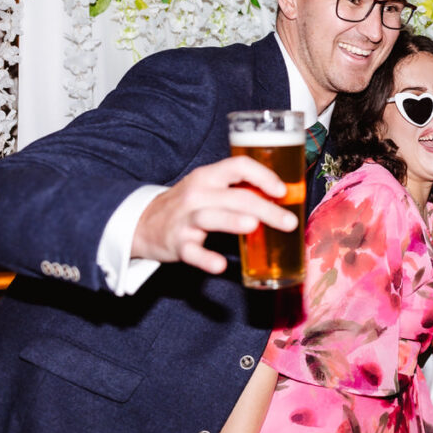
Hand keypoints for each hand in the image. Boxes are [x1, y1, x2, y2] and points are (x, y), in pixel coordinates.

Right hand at [132, 156, 298, 273]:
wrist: (143, 223)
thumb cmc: (189, 204)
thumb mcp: (210, 188)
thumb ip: (241, 190)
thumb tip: (285, 198)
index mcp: (209, 176)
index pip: (239, 166)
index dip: (263, 175)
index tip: (283, 190)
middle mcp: (197, 194)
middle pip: (234, 197)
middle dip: (265, 208)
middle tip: (289, 222)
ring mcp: (185, 219)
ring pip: (210, 217)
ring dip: (232, 221)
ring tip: (253, 226)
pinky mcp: (176, 243)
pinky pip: (191, 251)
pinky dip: (204, 258)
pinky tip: (218, 266)